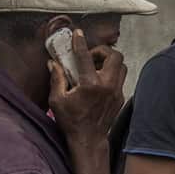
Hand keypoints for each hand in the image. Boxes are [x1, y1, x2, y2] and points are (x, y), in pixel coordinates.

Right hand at [48, 30, 125, 147]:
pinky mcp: (120, 97)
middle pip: (115, 55)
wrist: (88, 140)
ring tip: (94, 67)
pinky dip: (111, 73)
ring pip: (122, 65)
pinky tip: (98, 80)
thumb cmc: (71, 121)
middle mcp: (107, 85)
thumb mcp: (57, 100)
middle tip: (89, 56)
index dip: (80, 43)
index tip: (77, 34)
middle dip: (102, 51)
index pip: (85, 57)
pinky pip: (120, 78)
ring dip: (109, 61)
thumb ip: (56, 78)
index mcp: (90, 84)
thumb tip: (52, 63)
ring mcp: (116, 91)